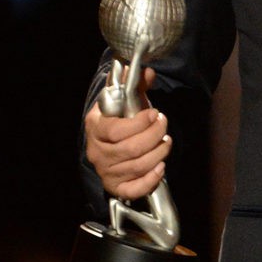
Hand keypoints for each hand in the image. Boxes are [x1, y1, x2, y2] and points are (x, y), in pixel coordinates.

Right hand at [84, 67, 171, 199]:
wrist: (110, 142)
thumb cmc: (120, 120)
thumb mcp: (125, 101)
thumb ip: (136, 85)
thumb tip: (148, 71)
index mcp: (95, 127)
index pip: (116, 130)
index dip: (139, 124)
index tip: (154, 113)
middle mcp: (98, 152)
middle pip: (131, 149)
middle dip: (154, 136)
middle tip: (164, 125)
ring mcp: (106, 171)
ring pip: (137, 166)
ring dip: (159, 153)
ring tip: (166, 142)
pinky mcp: (116, 187)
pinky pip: (134, 189)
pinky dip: (151, 180)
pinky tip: (161, 167)